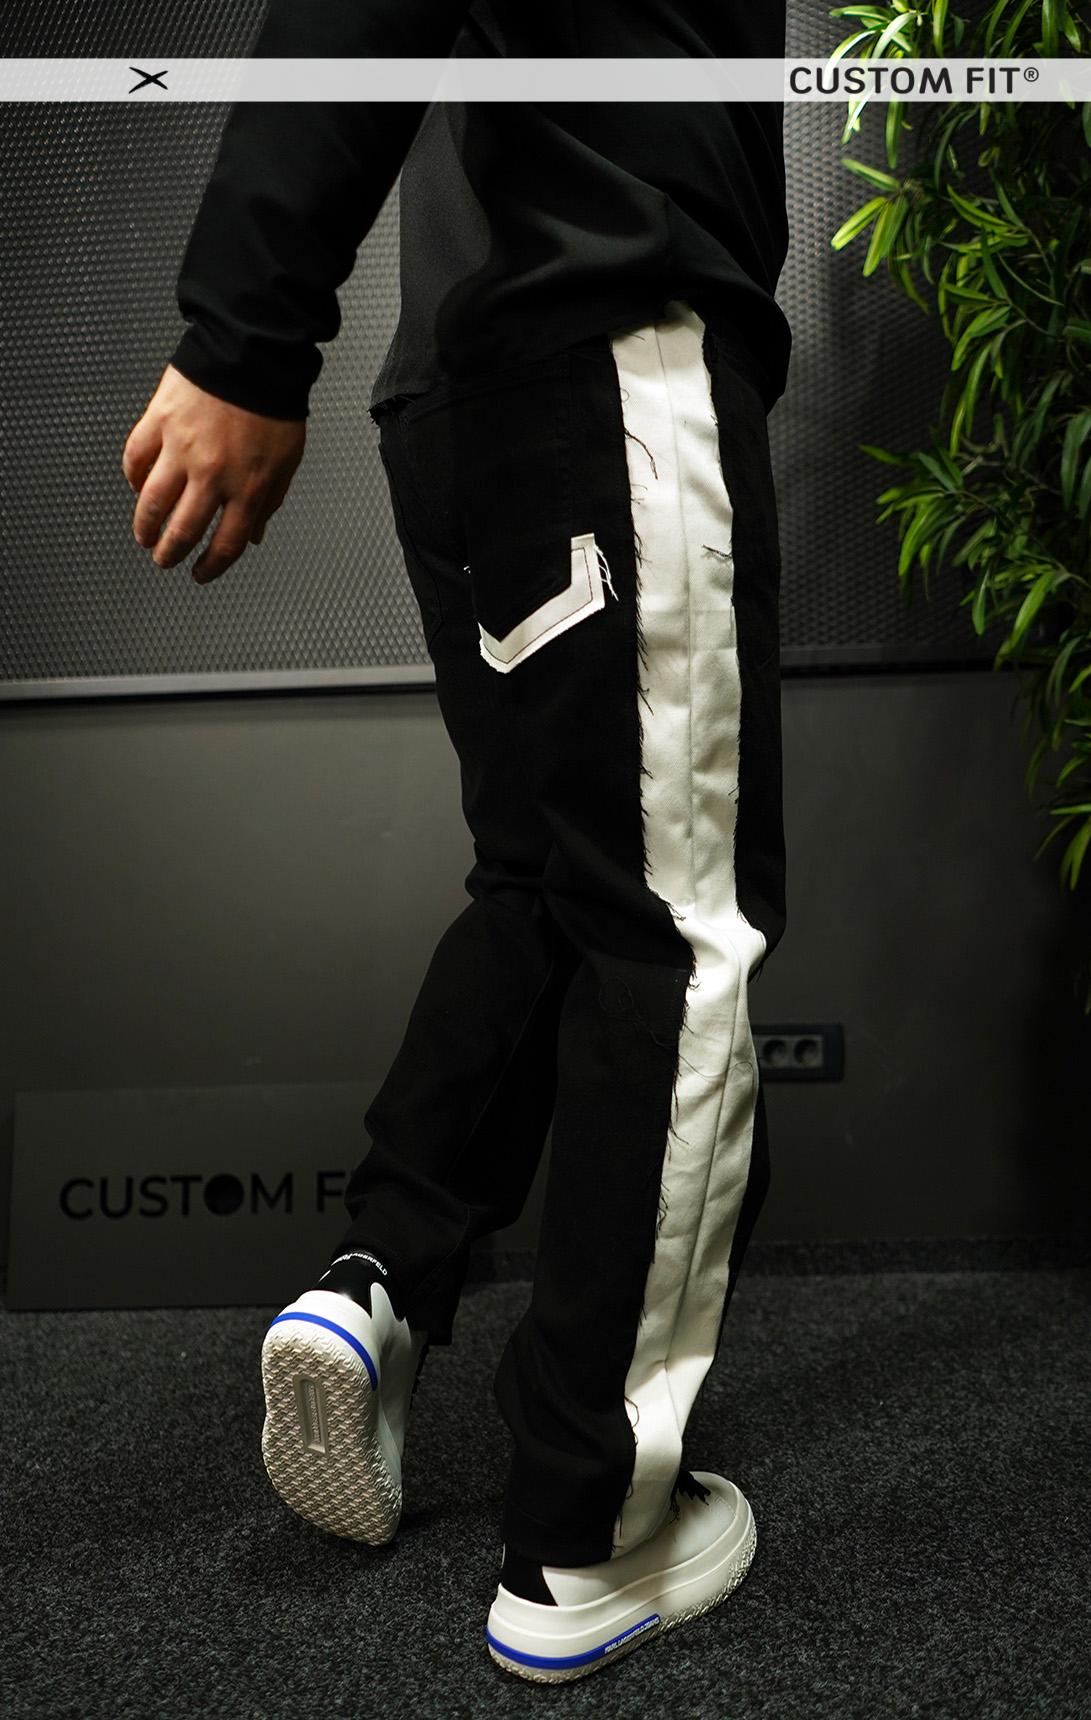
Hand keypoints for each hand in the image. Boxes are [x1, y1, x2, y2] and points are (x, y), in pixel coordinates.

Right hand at [121, 364, 306, 583]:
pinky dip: (133, 479)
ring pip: (152, 503)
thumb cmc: (272, 404)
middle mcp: (213, 474)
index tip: (201, 574)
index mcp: (249, 487)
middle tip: (164, 560)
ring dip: (145, 527)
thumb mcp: (285, 461)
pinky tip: (137, 488)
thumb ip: (268, 501)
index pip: (226, 544)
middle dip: (171, 553)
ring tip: (144, 536)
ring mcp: (181, 449)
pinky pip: (136, 459)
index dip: (211, 567)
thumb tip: (254, 535)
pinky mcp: (158, 422)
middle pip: (183, 530)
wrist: (252, 353)